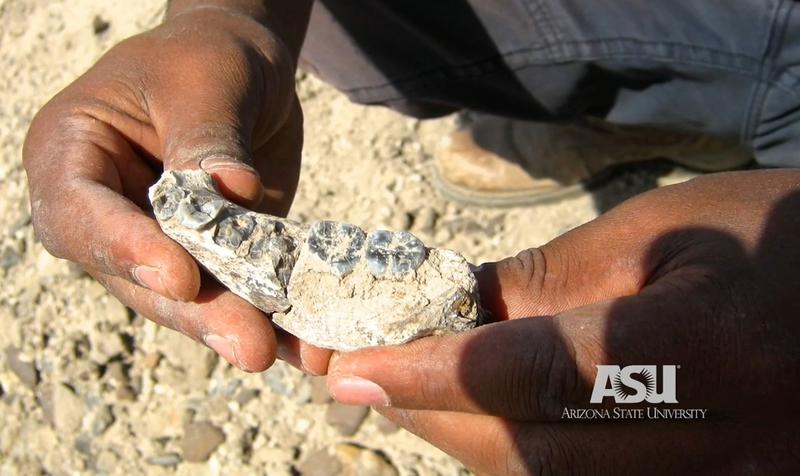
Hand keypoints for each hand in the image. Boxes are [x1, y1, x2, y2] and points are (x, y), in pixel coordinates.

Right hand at [23, 5, 329, 373]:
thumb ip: (207, 138)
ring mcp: (159, 242)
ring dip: (237, 328)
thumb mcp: (204, 78)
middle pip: (137, 276)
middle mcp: (107, 211)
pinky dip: (272, 320)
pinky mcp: (212, 258)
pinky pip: (236, 293)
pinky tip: (307, 346)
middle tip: (250, 345)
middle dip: (195, 312)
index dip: (125, 250)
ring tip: (285, 352)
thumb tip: (232, 194)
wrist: (244, 70)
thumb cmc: (206, 57)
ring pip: (187, 300)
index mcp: (73, 154)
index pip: (80, 214)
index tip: (180, 277)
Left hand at [327, 170, 799, 473]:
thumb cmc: (763, 235)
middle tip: (365, 379)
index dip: (434, 374)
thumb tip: (437, 311)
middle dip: (434, 417)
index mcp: (712, 350)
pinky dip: (525, 459)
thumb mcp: (651, 235)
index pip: (540, 376)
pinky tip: (489, 420)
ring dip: (469, 442)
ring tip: (414, 394)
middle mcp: (728, 447)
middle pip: (537, 455)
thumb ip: (543, 283)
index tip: (352, 367)